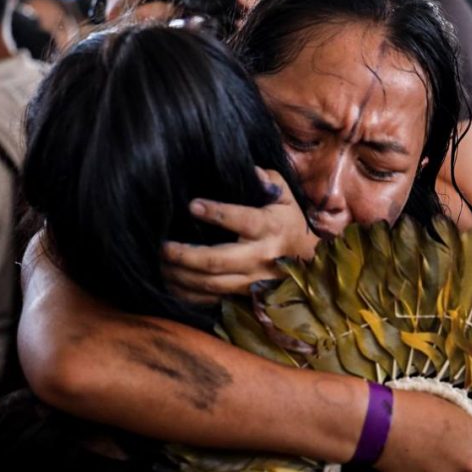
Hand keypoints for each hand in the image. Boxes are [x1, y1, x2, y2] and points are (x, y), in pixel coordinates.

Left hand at [161, 168, 318, 303]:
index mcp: (270, 227)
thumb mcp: (286, 198)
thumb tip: (251, 171)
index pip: (242, 220)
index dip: (216, 213)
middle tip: (164, 246)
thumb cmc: (289, 223)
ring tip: (162, 264)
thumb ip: (270, 180)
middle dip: (186, 254)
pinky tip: (171, 283)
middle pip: (218, 260)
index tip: (192, 205)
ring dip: (181, 276)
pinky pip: (212, 300)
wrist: (309, 263)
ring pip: (211, 284)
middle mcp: (260, 256)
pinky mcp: (244, 295)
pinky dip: (188, 295)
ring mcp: (252, 280)